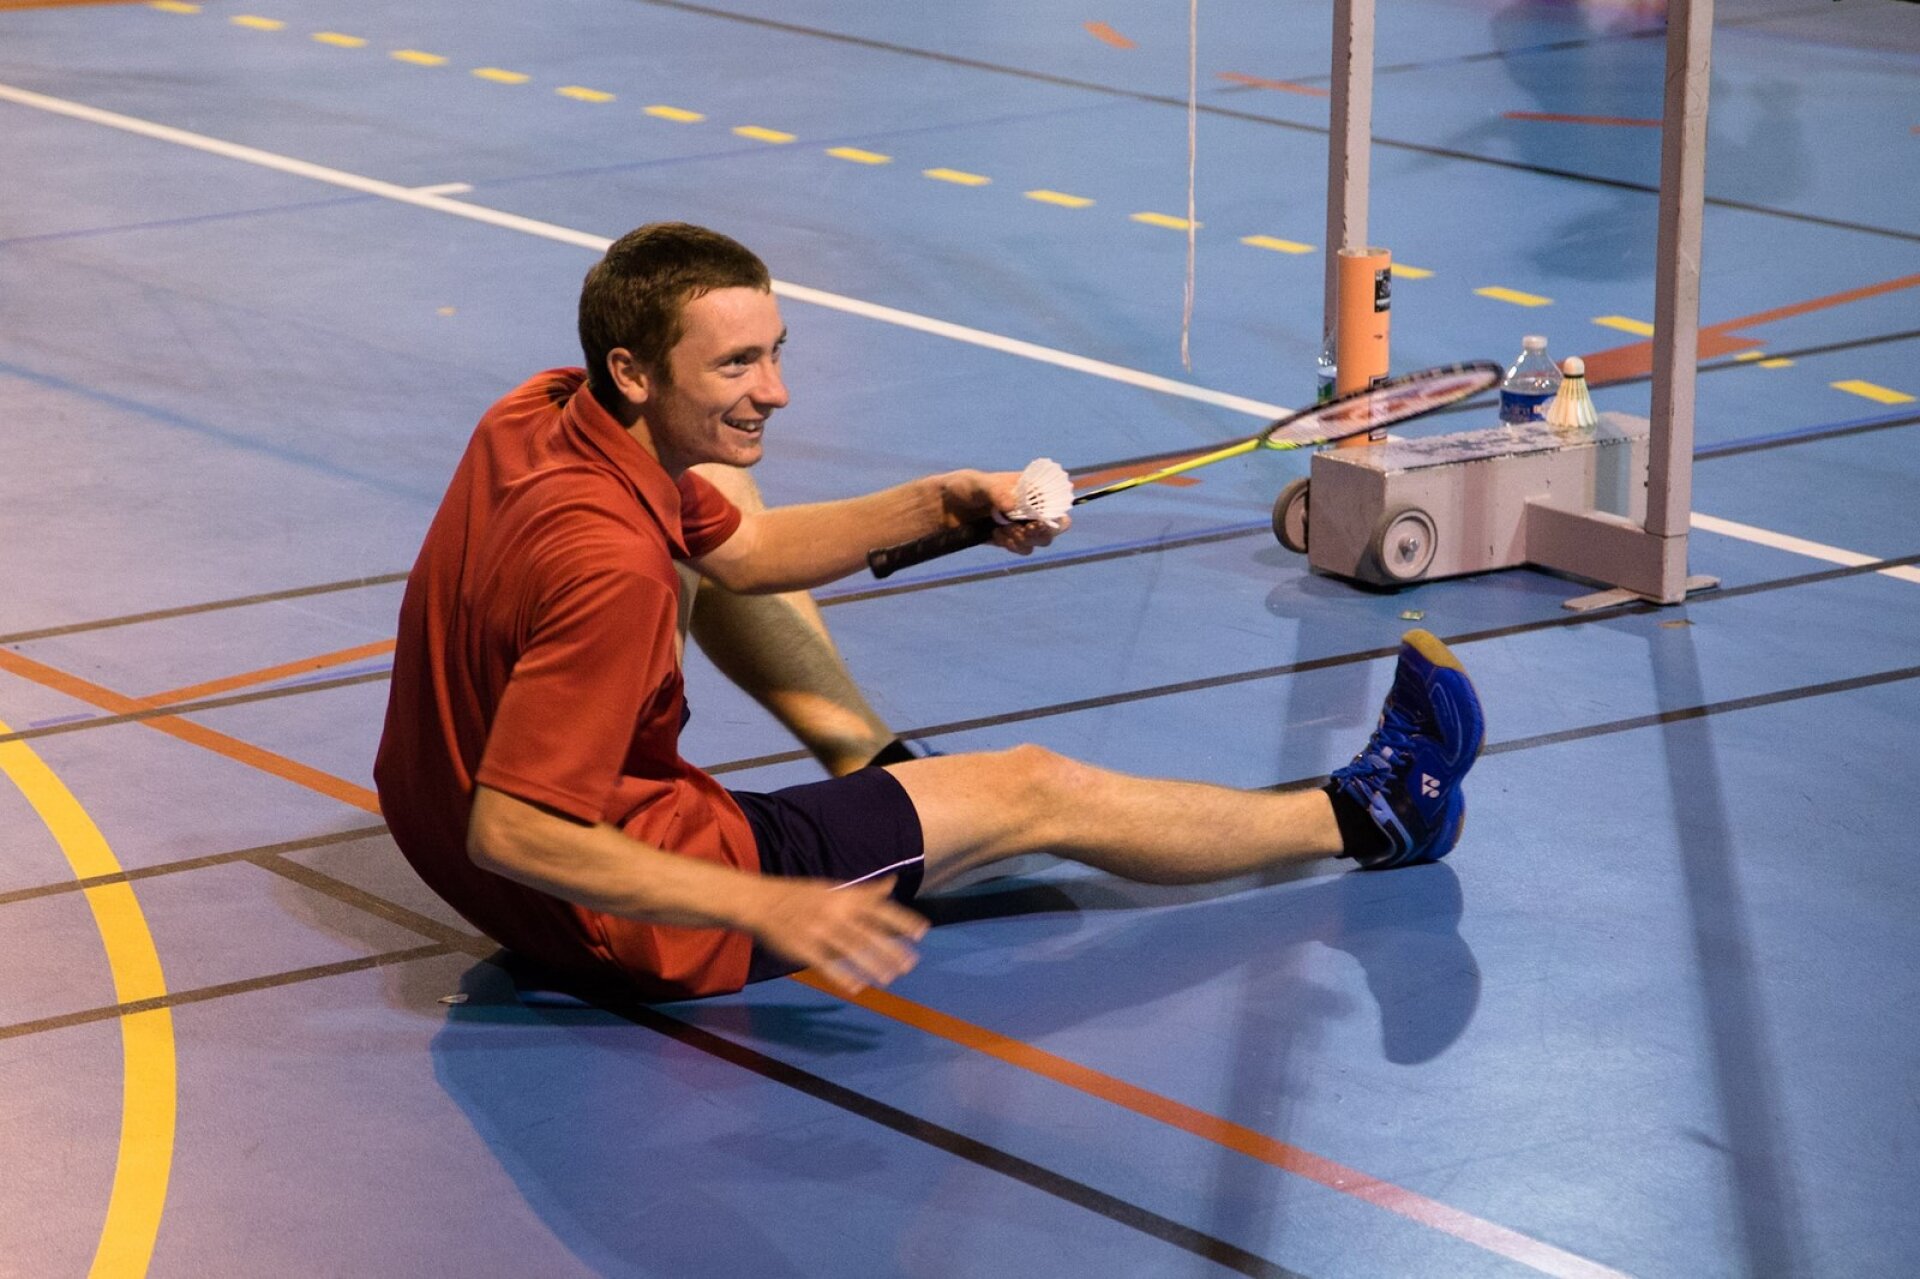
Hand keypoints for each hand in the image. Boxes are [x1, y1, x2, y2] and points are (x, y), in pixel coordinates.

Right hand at [746, 876, 928, 992]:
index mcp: (843, 897)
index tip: (922, 932)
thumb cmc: (802, 895)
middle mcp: (834, 912)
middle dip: (891, 949)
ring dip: (871, 965)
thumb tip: (893, 883)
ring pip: (849, 950)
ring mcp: (817, 930)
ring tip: (889, 978)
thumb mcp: (835, 888)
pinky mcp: (802, 948)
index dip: (901, 919)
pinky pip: (825, 964)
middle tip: (910, 964)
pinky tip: (856, 987)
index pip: (878, 908)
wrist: (761, 902)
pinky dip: (841, 976)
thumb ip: (865, 892)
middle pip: (868, 932)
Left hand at [942, 470, 1071, 556]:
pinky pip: (1022, 549)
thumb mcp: (978, 484)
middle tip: (1025, 530)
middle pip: (1053, 527)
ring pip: (1039, 541)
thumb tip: (1012, 506)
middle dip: (1042, 532)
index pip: (1056, 502)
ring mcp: (1020, 525)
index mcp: (1029, 489)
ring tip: (1005, 530)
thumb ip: (996, 492)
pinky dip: (1012, 545)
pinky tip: (996, 535)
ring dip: (1025, 540)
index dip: (1056, 514)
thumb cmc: (963, 486)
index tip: (1041, 520)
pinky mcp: (1009, 539)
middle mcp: (1029, 507)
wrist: (944, 507)